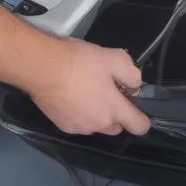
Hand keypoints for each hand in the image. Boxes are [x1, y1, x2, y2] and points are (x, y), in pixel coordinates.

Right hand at [29, 39, 150, 136]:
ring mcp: (79, 128)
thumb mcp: (113, 57)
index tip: (136, 105)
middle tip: (107, 89)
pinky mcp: (62, 125)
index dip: (143, 118)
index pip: (139, 126)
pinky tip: (72, 95)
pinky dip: (79, 113)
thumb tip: (135, 84)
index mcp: (113, 109)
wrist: (42, 68)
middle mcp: (98, 124)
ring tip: (87, 90)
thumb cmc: (80, 63)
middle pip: (116, 126)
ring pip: (96, 125)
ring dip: (97, 113)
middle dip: (116, 112)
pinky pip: (79, 123)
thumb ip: (131, 73)